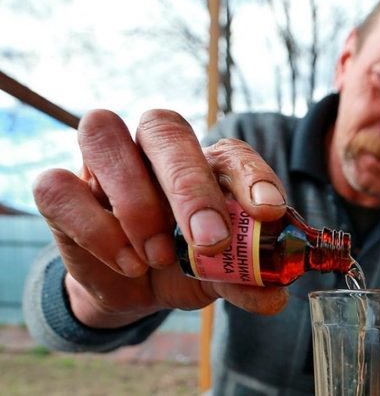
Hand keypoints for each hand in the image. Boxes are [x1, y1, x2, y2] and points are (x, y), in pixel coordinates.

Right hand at [33, 109, 288, 327]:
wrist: (133, 284)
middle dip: (189, 184)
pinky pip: (60, 187)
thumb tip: (275, 296)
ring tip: (159, 256)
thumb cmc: (183, 264)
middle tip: (210, 239)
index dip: (252, 176)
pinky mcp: (62, 192)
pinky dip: (96, 228)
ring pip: (103, 134)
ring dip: (137, 202)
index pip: (230, 151)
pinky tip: (127, 264)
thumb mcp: (216, 276)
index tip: (268, 213)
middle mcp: (152, 149)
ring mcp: (102, 165)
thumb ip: (243, 280)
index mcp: (203, 163)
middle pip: (164, 127)